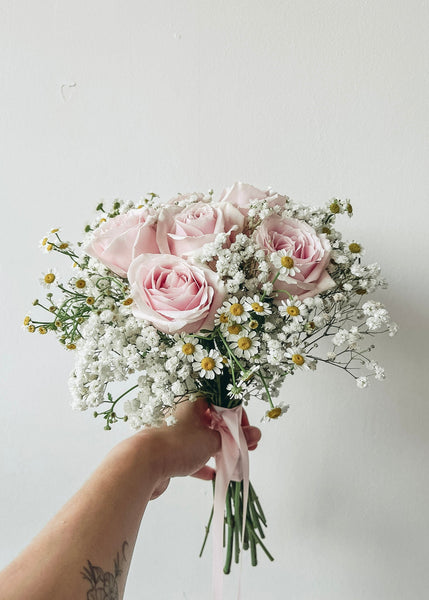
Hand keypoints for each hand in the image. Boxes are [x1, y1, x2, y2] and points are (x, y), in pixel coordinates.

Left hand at [141, 398, 260, 498]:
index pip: (222, 404)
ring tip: (234, 461)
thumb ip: (235, 438)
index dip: (238, 418)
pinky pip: (189, 454)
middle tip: (246, 448)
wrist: (141, 463)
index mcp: (193, 402)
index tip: (248, 433)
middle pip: (212, 422)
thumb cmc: (178, 444)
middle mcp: (182, 413)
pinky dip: (202, 462)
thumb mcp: (213, 441)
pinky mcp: (167, 451)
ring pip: (201, 439)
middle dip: (231, 436)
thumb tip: (256, 434)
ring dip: (218, 449)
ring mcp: (174, 432)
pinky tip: (212, 474)